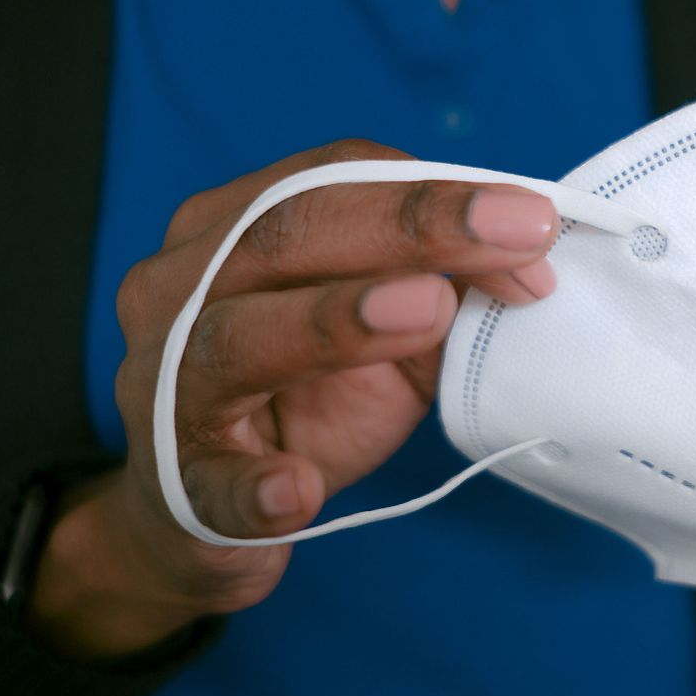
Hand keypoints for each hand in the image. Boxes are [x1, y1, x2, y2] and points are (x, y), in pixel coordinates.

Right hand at [28, 140, 560, 658]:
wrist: (207, 516)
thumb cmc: (305, 400)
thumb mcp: (385, 331)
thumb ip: (441, 286)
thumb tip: (526, 253)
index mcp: (228, 230)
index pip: (327, 180)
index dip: (433, 195)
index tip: (531, 221)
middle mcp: (179, 290)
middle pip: (283, 235)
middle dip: (413, 229)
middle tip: (518, 235)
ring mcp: (165, 387)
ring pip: (236, 338)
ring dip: (335, 323)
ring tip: (427, 310)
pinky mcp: (178, 487)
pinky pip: (210, 484)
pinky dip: (252, 488)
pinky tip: (295, 488)